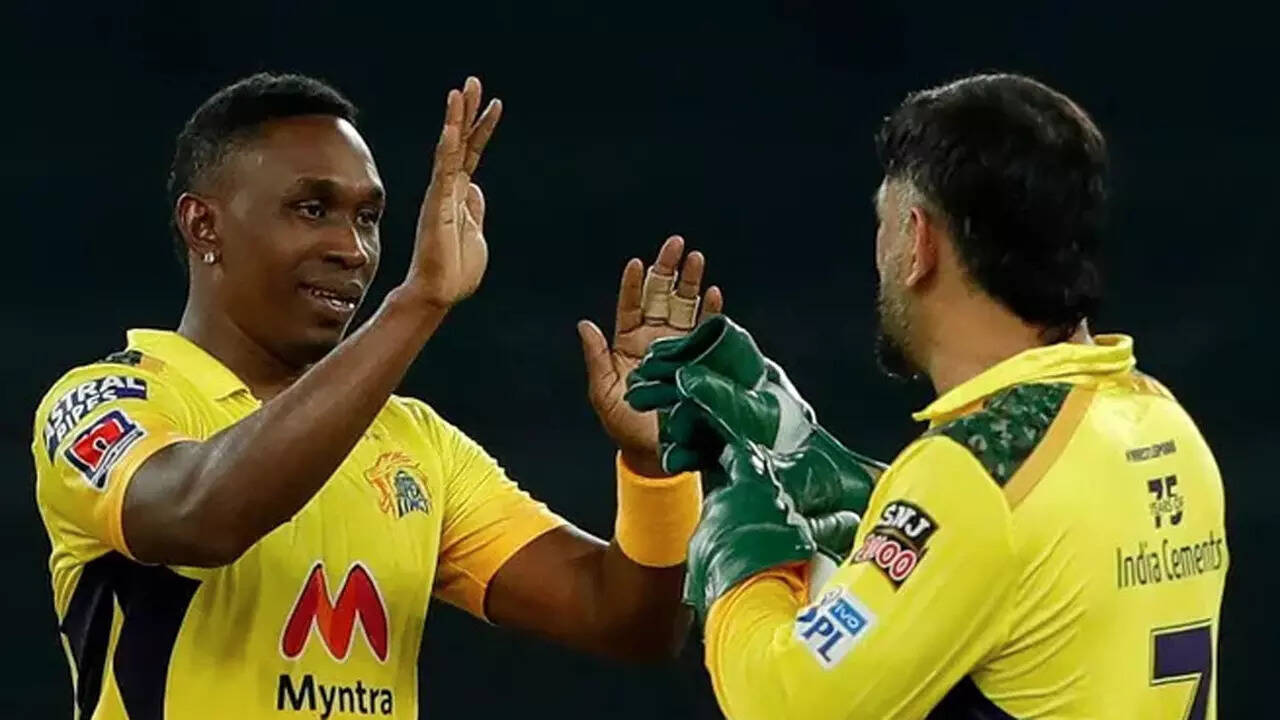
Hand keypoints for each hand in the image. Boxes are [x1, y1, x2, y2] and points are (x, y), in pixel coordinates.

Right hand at [402, 76, 502, 308]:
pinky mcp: (438, 207)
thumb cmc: (456, 270)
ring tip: (460, 91)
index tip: (494, 104)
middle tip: (473, 81)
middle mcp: (448, 190)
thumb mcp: (476, 235)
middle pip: (459, 142)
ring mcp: (441, 196)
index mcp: (460, 195)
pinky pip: (443, 173)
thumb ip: (474, 210)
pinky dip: (447, 150)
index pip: (471, 154)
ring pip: (448, 150)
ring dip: (455, 121)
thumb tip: (476, 189)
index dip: (482, 128)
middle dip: (466, 112)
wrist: (439, 293)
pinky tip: (451, 128)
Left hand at [577, 236, 723, 475]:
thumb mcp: (603, 393)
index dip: (634, 284)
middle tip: (676, 244)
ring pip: (685, 306)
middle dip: (669, 269)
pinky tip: (713, 295)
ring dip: (691, 282)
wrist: (658, 453)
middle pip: (662, 296)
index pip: (631, 305)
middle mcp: (656, 339)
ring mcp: (680, 347)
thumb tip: (585, 324)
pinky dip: (711, 312)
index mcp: (628, 344)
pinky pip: (707, 331)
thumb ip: (597, 358)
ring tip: (696, 258)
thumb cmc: (625, 426)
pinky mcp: (701, 360)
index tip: (637, 263)